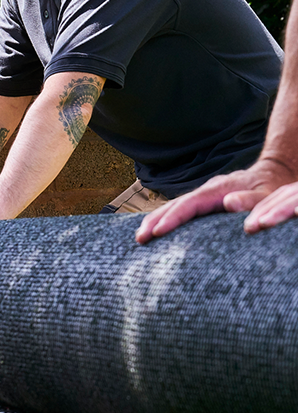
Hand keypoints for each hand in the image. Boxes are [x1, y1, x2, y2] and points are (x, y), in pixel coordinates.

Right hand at [135, 159, 296, 243]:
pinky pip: (180, 209)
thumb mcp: (266, 196)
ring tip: (140, 237)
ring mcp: (203, 195)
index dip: (172, 218)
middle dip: (155, 220)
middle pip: (175, 204)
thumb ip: (250, 200)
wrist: (273, 173)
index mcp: (218, 190)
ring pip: (174, 206)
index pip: (189, 205)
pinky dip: (166, 218)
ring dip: (156, 220)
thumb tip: (228, 203)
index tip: (157, 231)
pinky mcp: (204, 201)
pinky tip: (156, 229)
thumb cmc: (272, 189)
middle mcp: (206, 190)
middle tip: (139, 239)